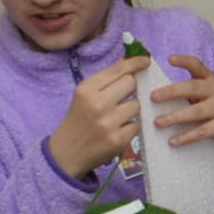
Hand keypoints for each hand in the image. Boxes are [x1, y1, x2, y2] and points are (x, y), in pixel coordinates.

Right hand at [47, 55, 145, 177]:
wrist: (67, 153)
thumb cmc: (78, 120)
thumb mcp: (85, 95)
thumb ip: (106, 79)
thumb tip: (128, 60)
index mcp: (87, 89)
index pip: (118, 70)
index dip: (135, 63)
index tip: (146, 61)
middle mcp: (98, 104)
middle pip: (131, 83)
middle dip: (131, 88)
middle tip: (122, 96)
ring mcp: (109, 123)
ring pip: (136, 105)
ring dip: (131, 109)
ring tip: (117, 116)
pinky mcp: (119, 139)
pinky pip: (137, 124)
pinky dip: (130, 127)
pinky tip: (117, 130)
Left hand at [154, 54, 213, 167]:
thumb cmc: (210, 108)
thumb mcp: (202, 94)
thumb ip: (185, 90)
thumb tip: (154, 94)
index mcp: (209, 79)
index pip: (197, 66)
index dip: (184, 61)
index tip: (169, 59)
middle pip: (193, 88)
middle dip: (172, 92)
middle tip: (153, 97)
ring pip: (196, 112)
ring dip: (175, 117)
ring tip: (158, 122)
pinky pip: (202, 131)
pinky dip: (186, 137)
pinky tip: (172, 141)